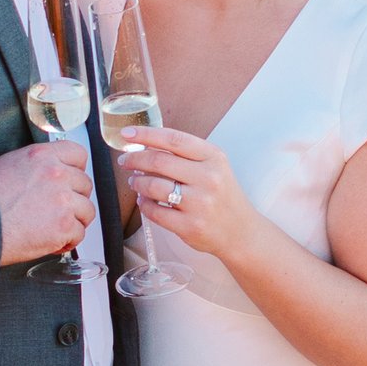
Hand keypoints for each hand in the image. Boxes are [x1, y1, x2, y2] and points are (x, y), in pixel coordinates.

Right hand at [0, 137, 94, 265]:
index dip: (77, 170)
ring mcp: (62, 201)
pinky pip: (79, 234)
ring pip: (87, 210)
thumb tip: (53, 167)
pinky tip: (52, 240)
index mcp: (42, 156)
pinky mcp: (64, 226)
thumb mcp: (9, 163)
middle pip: (85, 184)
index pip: (78, 154)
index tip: (71, 181)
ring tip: (56, 226)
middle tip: (59, 209)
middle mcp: (56, 175)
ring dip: (75, 221)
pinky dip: (68, 241)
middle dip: (74, 199)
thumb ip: (37, 163)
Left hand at [117, 126, 255, 264]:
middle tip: (125, 160)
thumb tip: (146, 146)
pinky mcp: (190, 226)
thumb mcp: (214, 167)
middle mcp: (208, 178)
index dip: (147, 134)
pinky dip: (144, 204)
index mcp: (214, 158)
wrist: (241, 231)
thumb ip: (186, 156)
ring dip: (137, 183)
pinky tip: (144, 201)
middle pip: (159, 161)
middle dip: (135, 159)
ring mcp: (199, 203)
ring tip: (135, 182)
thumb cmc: (222, 196)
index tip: (127, 134)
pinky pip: (155, 211)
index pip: (174, 139)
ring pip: (153, 186)